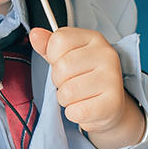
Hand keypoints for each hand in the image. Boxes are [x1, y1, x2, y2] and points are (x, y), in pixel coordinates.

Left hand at [29, 25, 145, 148]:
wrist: (109, 106)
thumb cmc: (85, 79)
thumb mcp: (66, 57)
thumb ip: (49, 46)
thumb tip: (35, 34)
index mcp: (94, 38)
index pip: (58, 40)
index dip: (53, 57)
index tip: (65, 64)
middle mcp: (106, 55)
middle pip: (61, 67)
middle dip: (59, 82)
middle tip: (72, 84)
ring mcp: (112, 78)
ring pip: (67, 92)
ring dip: (66, 100)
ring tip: (79, 97)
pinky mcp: (112, 103)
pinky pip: (77, 111)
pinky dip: (74, 114)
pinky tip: (85, 107)